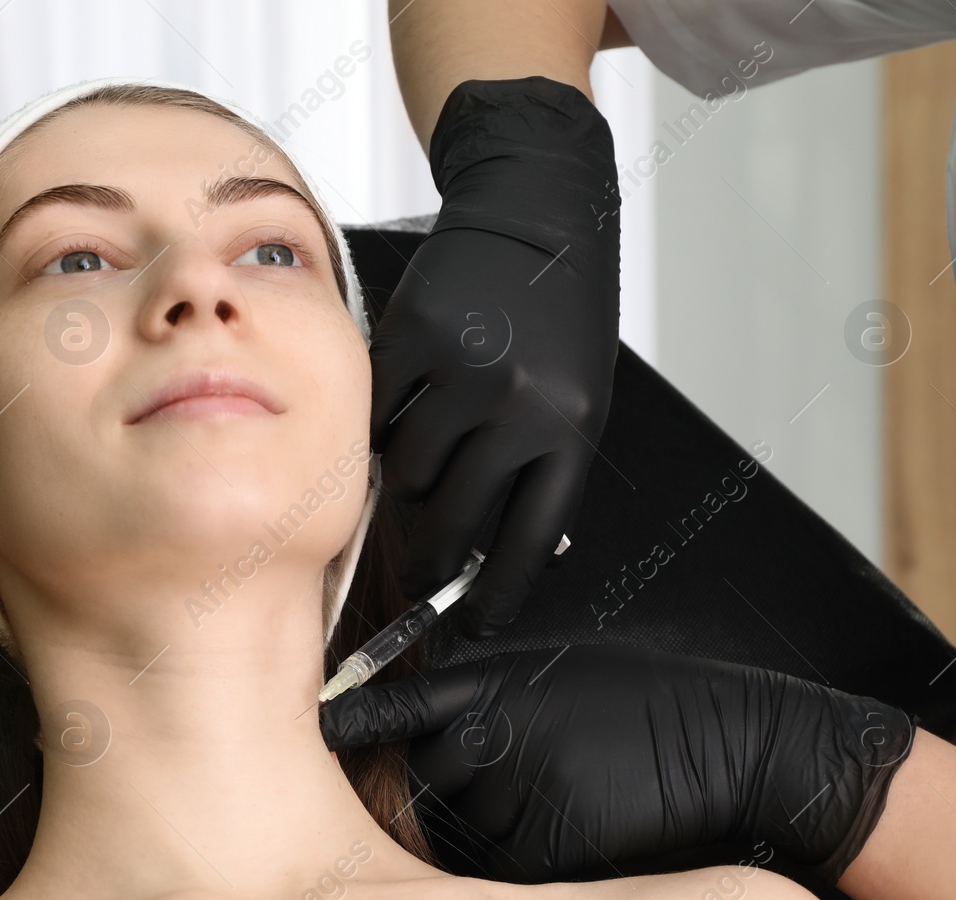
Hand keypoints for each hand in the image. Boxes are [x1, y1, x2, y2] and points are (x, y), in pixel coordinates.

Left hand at [320, 644, 915, 886]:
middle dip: (450, 791)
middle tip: (512, 780)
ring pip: (463, 828)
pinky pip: (507, 866)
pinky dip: (529, 858)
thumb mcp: (556, 673)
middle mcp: (494, 729)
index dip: (356, 721)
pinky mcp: (550, 838)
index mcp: (491, 683)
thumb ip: (486, 694)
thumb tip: (425, 723)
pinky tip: (579, 825)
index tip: (327, 729)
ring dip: (492, 826)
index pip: (397, 709)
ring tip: (563, 794)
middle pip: (425, 782)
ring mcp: (519, 784)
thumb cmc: (651, 705)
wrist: (735, 742)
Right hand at [369, 76, 620, 638]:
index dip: (500, 594)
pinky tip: (409, 401)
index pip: (531, 538)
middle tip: (425, 578)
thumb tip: (488, 555)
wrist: (536, 216)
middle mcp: (519, 403)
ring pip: (410, 472)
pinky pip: (378, 417)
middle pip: (456, 519)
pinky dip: (385, 423)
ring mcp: (462, 369)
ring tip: (431, 450)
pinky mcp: (410, 339)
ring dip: (413, 478)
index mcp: (572, 426)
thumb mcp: (577, 397)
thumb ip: (539, 468)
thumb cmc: (559, 317)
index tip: (478, 625)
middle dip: (436, 562)